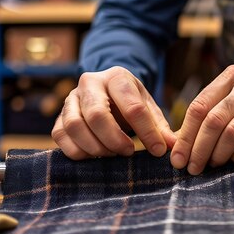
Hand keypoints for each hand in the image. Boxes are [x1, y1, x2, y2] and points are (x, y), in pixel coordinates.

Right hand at [52, 66, 175, 159]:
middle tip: (128, 152)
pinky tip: (94, 157)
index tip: (158, 150)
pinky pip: (60, 135)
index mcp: (117, 77)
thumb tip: (175, 148)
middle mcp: (89, 83)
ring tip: (112, 154)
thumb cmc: (130, 102)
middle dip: (115, 139)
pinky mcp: (58, 116)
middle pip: (97, 115)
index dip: (147, 132)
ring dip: (95, 147)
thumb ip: (160, 127)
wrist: (105, 91)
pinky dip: (77, 151)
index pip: (132, 106)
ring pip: (74, 126)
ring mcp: (70, 99)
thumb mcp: (148, 108)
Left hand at [170, 65, 233, 174]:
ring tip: (212, 165)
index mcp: (231, 76)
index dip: (185, 135)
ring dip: (217, 155)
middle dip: (197, 149)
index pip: (199, 107)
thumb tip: (179, 139)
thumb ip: (214, 107)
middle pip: (212, 121)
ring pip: (231, 133)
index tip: (176, 157)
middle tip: (191, 168)